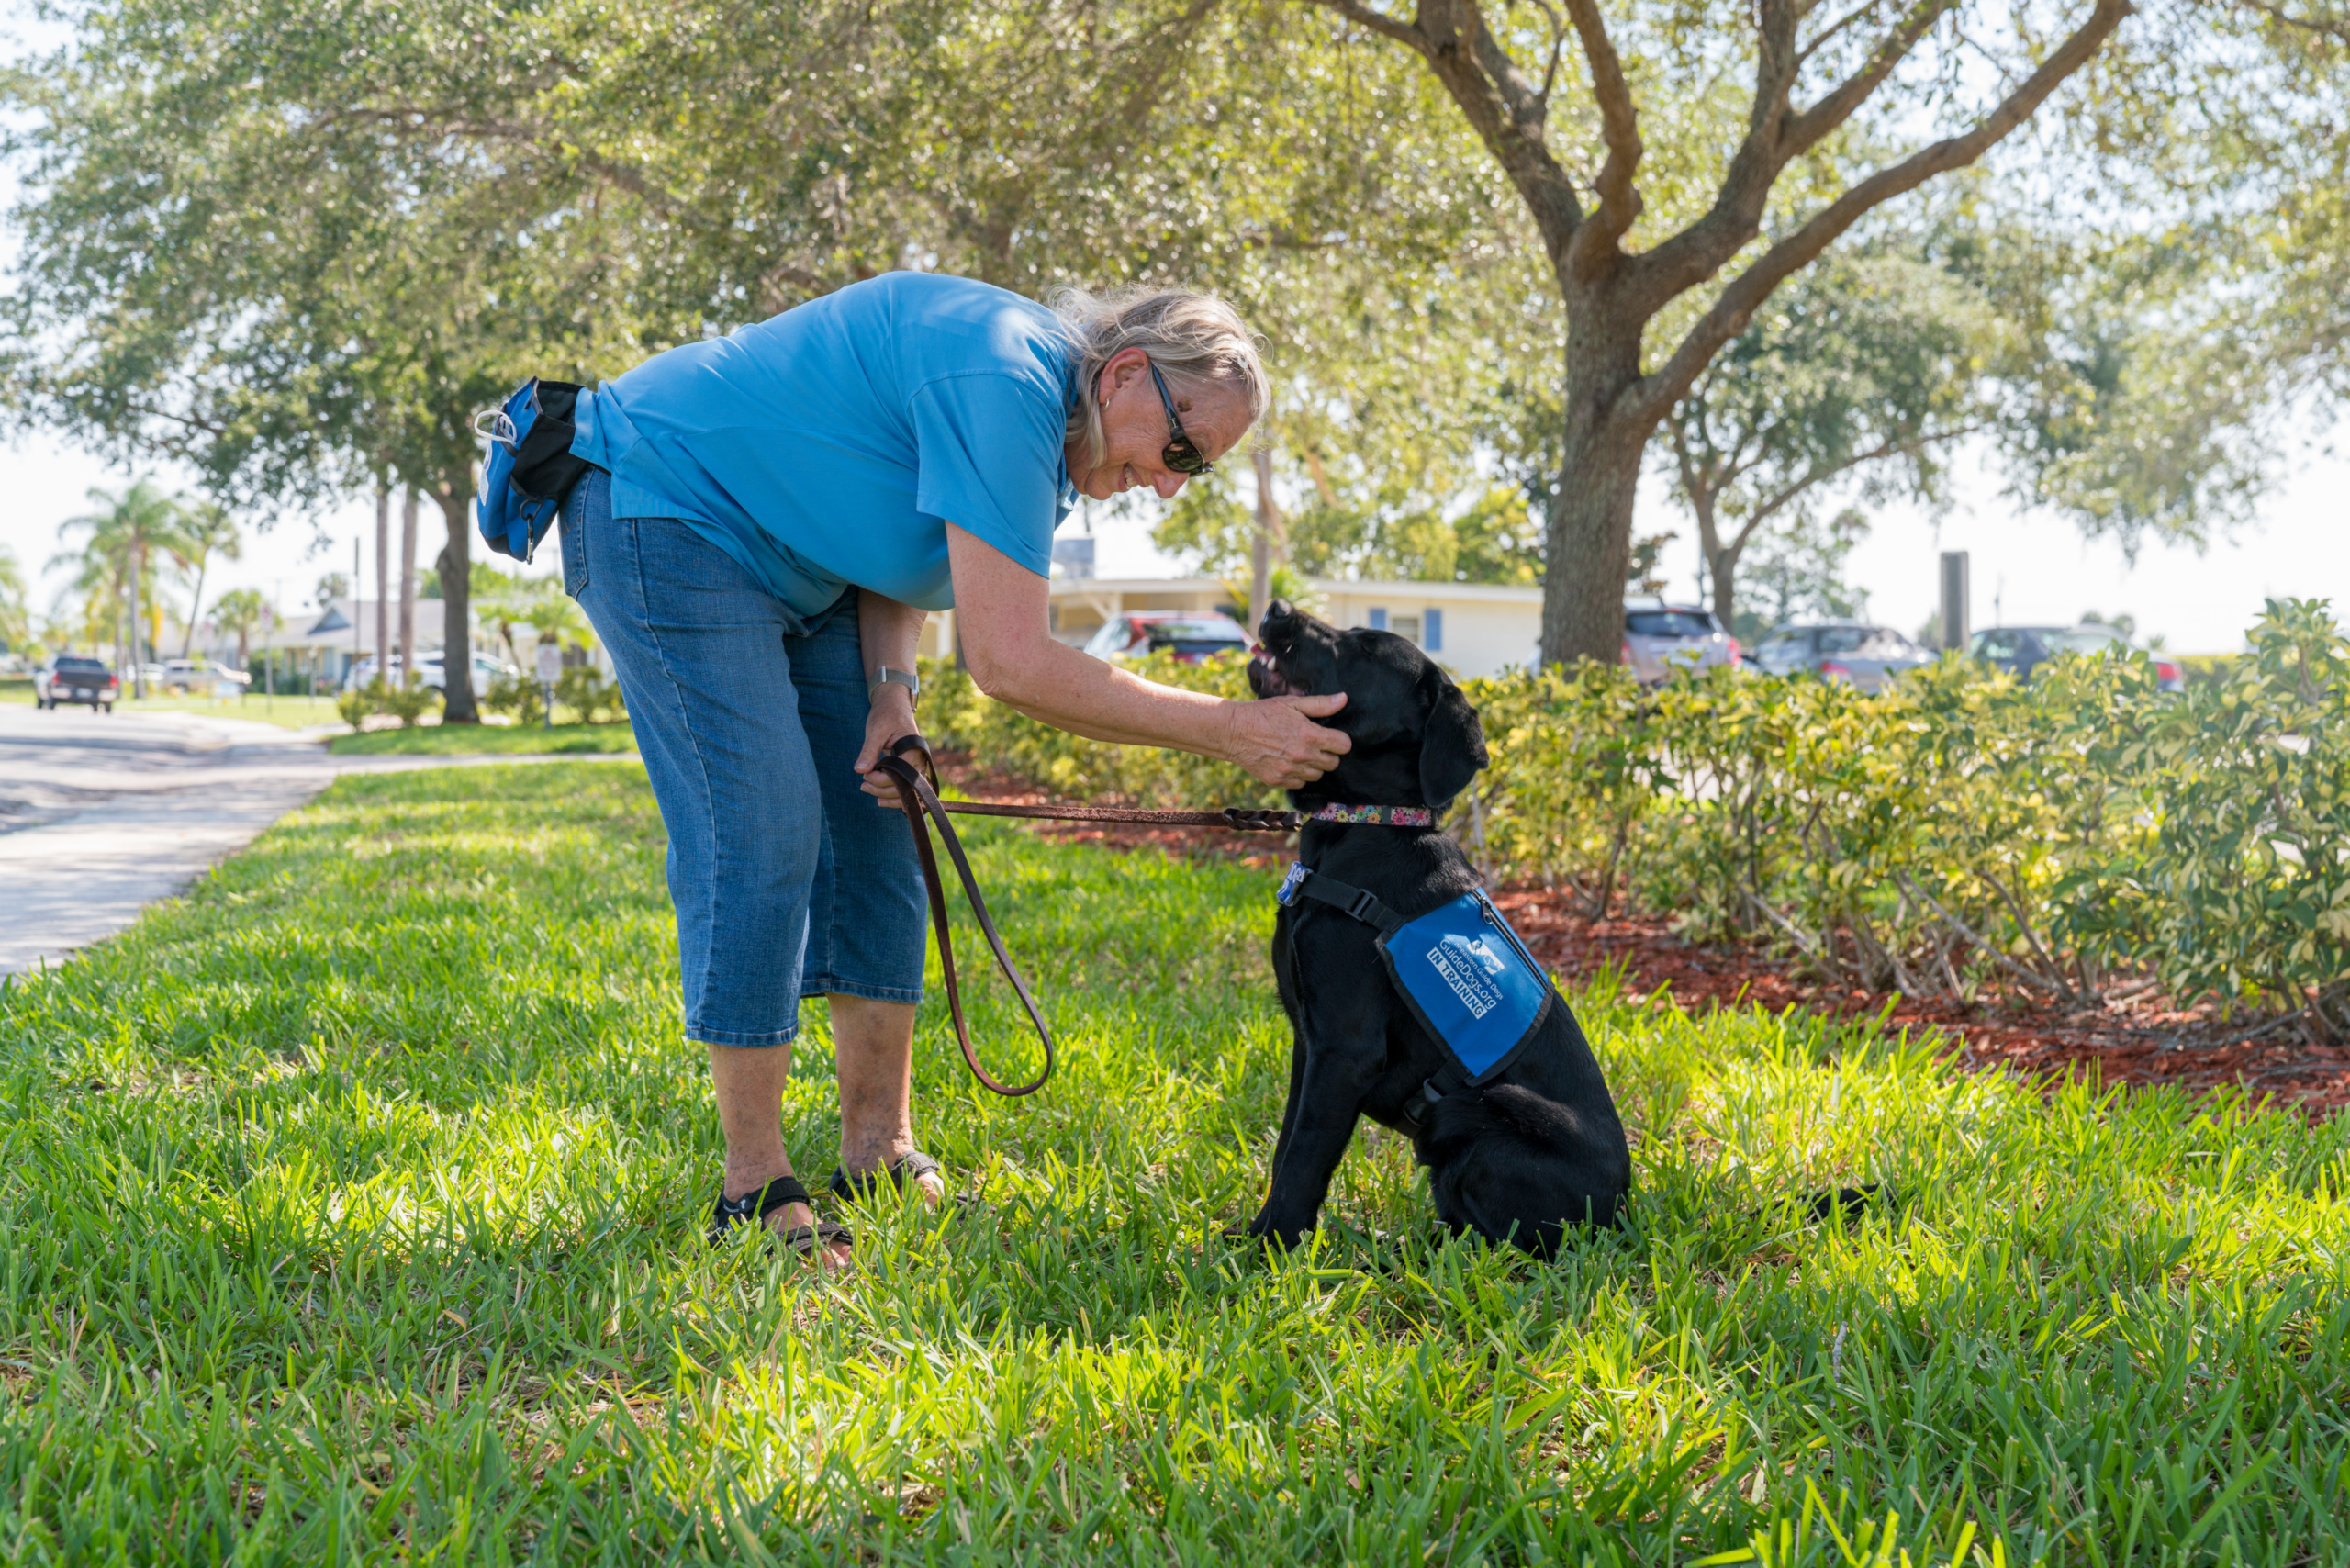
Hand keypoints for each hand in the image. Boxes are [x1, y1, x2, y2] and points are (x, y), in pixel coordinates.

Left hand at [855, 691, 921, 806]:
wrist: (894, 704)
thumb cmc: (886, 714)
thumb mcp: (875, 731)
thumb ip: (869, 751)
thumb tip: (860, 770)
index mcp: (913, 752)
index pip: (899, 776)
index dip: (880, 780)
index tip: (865, 775)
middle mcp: (920, 761)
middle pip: (904, 787)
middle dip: (882, 790)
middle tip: (863, 785)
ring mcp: (917, 765)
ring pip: (908, 790)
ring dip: (889, 795)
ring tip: (869, 791)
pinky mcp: (912, 766)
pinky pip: (908, 785)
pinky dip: (897, 794)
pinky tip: (884, 799)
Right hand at [1221, 692, 1349, 786]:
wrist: (1233, 731)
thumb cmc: (1263, 713)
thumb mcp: (1292, 702)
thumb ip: (1320, 704)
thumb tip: (1344, 699)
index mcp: (1311, 735)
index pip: (1344, 746)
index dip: (1340, 740)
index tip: (1331, 736)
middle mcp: (1303, 756)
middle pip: (1333, 763)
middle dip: (1328, 753)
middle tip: (1315, 744)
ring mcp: (1291, 771)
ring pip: (1318, 775)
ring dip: (1314, 766)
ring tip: (1301, 753)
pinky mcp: (1279, 780)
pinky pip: (1300, 783)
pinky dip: (1298, 775)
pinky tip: (1289, 762)